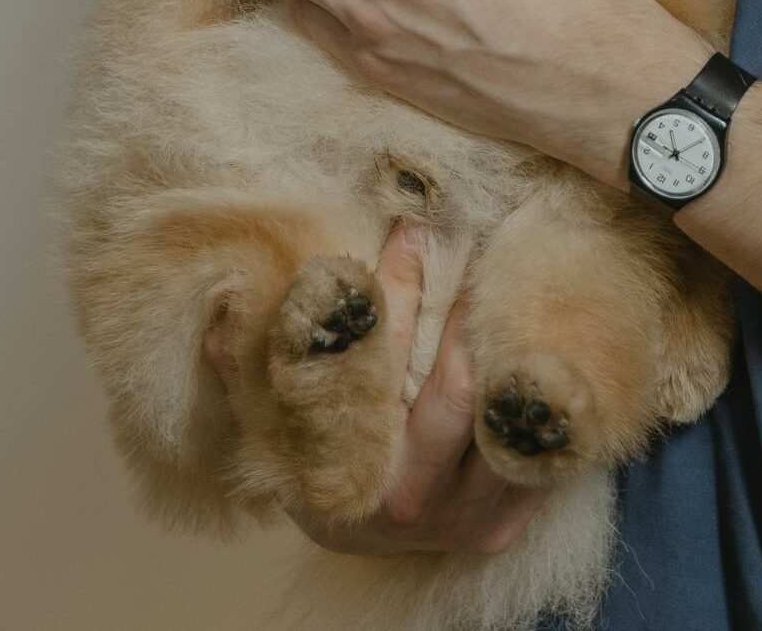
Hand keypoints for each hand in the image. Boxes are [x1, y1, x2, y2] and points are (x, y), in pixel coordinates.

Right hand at [203, 220, 544, 555]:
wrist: (359, 534)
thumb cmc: (319, 459)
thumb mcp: (275, 419)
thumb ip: (245, 368)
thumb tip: (222, 309)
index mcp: (348, 469)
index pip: (379, 358)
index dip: (399, 285)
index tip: (415, 228)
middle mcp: (408, 502)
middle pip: (457, 387)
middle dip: (470, 312)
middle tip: (483, 247)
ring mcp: (462, 519)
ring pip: (506, 420)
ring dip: (513, 352)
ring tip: (514, 287)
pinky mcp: (503, 525)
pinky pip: (538, 455)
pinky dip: (539, 401)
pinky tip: (538, 349)